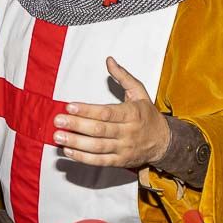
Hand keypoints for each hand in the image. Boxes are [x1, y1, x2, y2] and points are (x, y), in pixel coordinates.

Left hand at [52, 57, 169, 168]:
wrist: (164, 142)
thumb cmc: (148, 115)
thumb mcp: (140, 92)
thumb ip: (123, 76)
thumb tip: (109, 61)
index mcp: (132, 113)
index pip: (107, 112)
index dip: (87, 110)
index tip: (70, 106)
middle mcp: (128, 132)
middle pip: (99, 130)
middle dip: (76, 125)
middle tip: (58, 121)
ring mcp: (124, 148)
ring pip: (97, 147)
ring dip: (76, 142)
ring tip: (58, 136)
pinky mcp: (120, 161)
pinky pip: (99, 161)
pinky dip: (82, 157)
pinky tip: (68, 150)